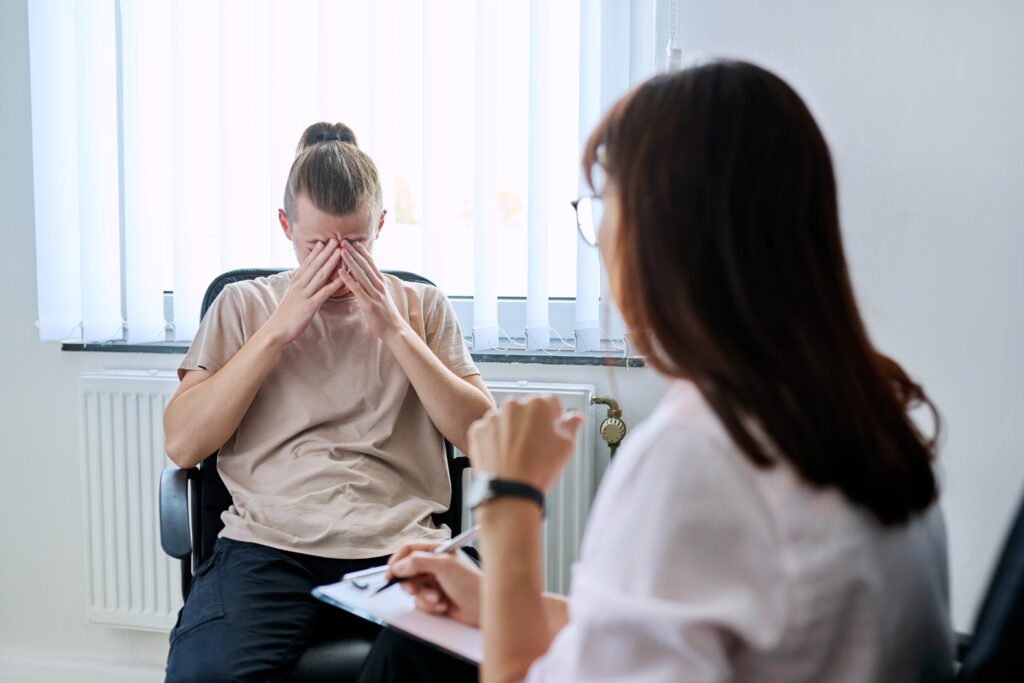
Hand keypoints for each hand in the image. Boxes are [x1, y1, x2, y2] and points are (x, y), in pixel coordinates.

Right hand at [265, 239, 343, 343]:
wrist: (276, 330)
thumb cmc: (285, 315)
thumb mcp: (291, 296)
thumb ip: (299, 287)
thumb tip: (304, 280)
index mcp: (295, 282)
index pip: (307, 264)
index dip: (316, 252)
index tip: (324, 241)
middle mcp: (299, 285)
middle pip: (315, 265)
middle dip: (326, 252)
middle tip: (335, 239)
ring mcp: (304, 294)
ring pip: (320, 275)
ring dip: (331, 262)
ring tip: (340, 251)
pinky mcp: (310, 305)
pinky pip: (325, 292)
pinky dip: (335, 284)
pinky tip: (344, 277)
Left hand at [337, 241, 404, 339]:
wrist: (395, 330)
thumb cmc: (386, 315)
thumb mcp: (382, 296)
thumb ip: (374, 287)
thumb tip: (366, 279)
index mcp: (381, 283)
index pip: (371, 264)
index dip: (362, 252)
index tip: (354, 242)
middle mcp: (379, 286)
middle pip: (365, 265)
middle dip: (354, 252)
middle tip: (344, 240)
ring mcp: (374, 294)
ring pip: (361, 274)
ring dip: (350, 261)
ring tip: (341, 251)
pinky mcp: (369, 304)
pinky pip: (357, 289)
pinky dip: (348, 280)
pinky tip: (340, 272)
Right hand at [386, 543, 482, 626]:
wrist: (484, 608)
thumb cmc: (471, 582)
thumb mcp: (443, 566)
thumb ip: (417, 562)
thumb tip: (397, 566)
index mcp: (437, 550)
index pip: (409, 549)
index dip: (397, 560)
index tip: (390, 574)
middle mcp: (435, 565)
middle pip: (407, 571)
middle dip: (411, 583)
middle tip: (414, 589)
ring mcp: (435, 582)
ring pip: (413, 589)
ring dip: (423, 596)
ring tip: (437, 599)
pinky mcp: (436, 598)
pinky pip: (420, 602)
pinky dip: (429, 606)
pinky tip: (443, 605)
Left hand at [467, 396, 583, 491]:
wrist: (510, 491)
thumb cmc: (538, 469)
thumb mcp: (566, 446)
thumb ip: (571, 426)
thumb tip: (575, 417)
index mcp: (537, 405)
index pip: (550, 403)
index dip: (554, 417)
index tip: (553, 428)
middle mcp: (513, 406)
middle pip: (526, 410)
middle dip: (532, 423)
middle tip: (536, 445)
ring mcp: (493, 418)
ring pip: (506, 420)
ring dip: (512, 431)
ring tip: (519, 454)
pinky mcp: (478, 431)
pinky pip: (489, 431)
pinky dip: (495, 441)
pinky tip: (504, 456)